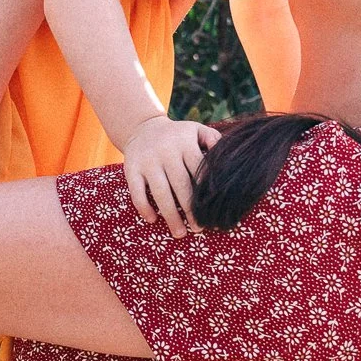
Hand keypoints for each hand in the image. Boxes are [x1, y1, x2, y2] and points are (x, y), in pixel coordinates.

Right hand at [118, 115, 217, 237]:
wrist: (142, 127)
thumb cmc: (177, 135)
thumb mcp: (196, 130)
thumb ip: (213, 140)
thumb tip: (228, 160)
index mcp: (185, 143)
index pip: (199, 170)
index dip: (206, 192)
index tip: (213, 211)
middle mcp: (166, 152)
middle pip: (181, 185)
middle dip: (191, 210)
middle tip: (198, 228)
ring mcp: (148, 161)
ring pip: (160, 192)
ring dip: (170, 215)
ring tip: (179, 233)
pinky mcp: (131, 169)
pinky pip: (137, 192)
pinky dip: (144, 207)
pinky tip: (153, 220)